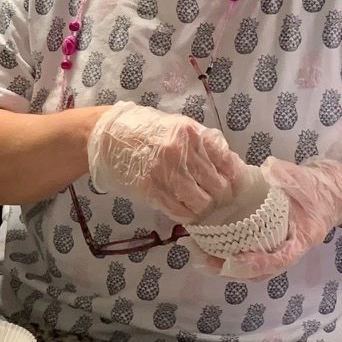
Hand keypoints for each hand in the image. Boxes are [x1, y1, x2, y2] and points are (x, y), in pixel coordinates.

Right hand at [85, 103, 251, 222]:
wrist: (107, 136)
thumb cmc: (145, 129)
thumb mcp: (178, 126)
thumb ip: (203, 143)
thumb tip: (230, 166)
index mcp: (191, 133)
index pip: (226, 163)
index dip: (235, 180)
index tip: (234, 186)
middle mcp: (180, 152)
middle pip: (217, 186)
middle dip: (221, 198)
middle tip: (217, 200)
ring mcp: (164, 172)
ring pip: (200, 202)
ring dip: (203, 209)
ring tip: (200, 207)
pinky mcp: (149, 188)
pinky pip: (177, 210)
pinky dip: (186, 215)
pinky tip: (186, 212)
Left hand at [207, 157, 341, 278]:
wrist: (332, 192)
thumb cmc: (318, 187)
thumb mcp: (304, 179)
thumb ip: (286, 175)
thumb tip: (268, 169)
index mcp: (303, 237)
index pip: (280, 259)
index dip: (257, 264)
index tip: (232, 261)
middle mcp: (290, 249)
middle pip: (261, 272)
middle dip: (231, 270)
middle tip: (203, 260)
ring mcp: (280, 249)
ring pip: (253, 269)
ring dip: (226, 267)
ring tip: (200, 257)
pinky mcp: (269, 243)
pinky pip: (249, 256)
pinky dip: (230, 257)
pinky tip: (209, 248)